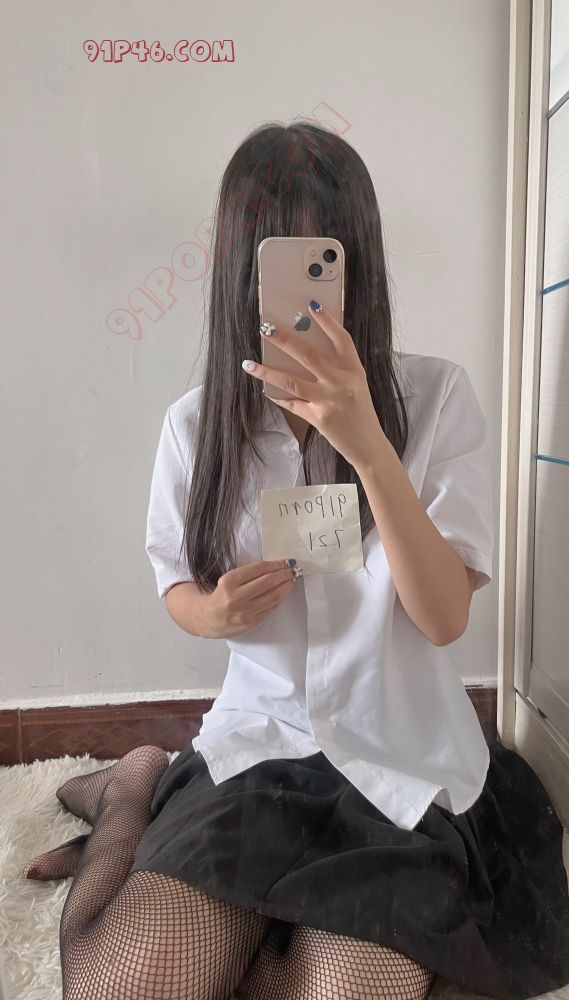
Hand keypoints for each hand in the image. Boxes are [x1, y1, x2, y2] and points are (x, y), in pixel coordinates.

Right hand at [207, 559, 298, 638]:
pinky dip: (280, 599)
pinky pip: (271, 608)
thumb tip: (274, 567)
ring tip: (291, 580)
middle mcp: (236, 597)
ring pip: (273, 596)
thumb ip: (247, 574)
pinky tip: (283, 593)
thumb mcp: (227, 580)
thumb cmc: (219, 596)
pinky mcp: (251, 623)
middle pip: (267, 582)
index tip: (286, 562)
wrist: (207, 619)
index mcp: (228, 581)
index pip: (258, 569)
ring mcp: (244, 612)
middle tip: (293, 569)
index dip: (275, 564)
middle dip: (284, 574)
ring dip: (286, 586)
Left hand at [242, 300, 384, 468]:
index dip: (327, 321)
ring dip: (268, 371)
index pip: (341, 339)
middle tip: (266, 329)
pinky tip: (264, 389)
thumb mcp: (356, 384)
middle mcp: (342, 383)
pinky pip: (292, 404)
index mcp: (354, 370)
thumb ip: (337, 368)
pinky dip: (277, 396)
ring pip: (292, 381)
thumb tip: (306, 351)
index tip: (311, 305)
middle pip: (309, 356)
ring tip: (249, 364)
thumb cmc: (360, 412)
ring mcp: (329, 401)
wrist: (368, 445)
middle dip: (284, 341)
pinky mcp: (318, 418)